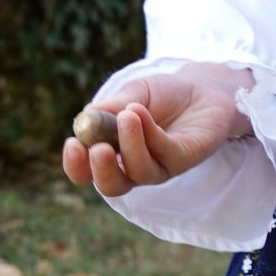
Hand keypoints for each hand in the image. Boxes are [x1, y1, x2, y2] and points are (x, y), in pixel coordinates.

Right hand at [61, 67, 251, 196]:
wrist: (203, 89)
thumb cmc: (162, 96)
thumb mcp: (133, 94)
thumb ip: (111, 108)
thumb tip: (86, 118)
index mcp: (112, 153)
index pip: (87, 171)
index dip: (76, 165)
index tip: (72, 145)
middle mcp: (134, 167)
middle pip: (112, 186)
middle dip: (101, 171)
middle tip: (97, 150)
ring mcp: (160, 166)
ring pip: (140, 172)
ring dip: (130, 145)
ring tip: (127, 115)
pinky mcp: (184, 160)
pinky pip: (164, 153)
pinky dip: (150, 133)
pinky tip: (140, 111)